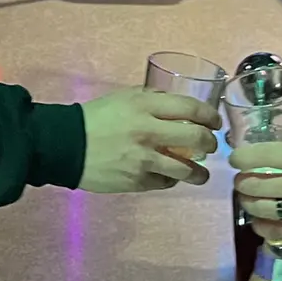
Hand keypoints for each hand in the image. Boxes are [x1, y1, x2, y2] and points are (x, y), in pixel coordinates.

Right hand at [76, 87, 219, 193]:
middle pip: (196, 138)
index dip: (209, 116)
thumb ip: (151, 99)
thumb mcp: (123, 98)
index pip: (191, 108)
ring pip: (186, 169)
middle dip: (210, 143)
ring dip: (199, 172)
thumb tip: (176, 106)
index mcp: (145, 106)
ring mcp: (144, 159)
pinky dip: (171, 179)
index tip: (215, 122)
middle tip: (210, 145)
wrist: (65, 145)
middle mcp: (149, 132)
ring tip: (201, 173)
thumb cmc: (95, 118)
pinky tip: (170, 176)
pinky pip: (165, 182)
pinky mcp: (137, 181)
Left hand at [231, 128, 281, 242]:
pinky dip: (261, 226)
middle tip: (241, 176)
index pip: (264, 156)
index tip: (236, 156)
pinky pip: (276, 233)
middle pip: (256, 184)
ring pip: (262, 208)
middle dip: (241, 179)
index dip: (242, 156)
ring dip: (247, 200)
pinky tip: (259, 218)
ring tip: (247, 195)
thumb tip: (280, 136)